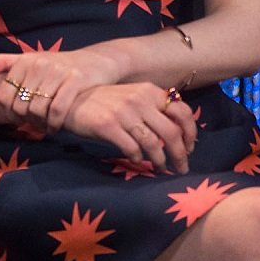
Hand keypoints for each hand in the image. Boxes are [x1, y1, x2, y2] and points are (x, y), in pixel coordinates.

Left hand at [0, 45, 124, 132]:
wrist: (96, 61)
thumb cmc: (58, 65)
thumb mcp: (30, 59)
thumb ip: (3, 63)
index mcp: (24, 61)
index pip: (4, 94)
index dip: (7, 112)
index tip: (16, 120)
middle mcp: (39, 64)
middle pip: (20, 105)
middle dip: (24, 121)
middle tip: (32, 126)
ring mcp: (58, 72)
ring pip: (37, 109)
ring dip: (39, 124)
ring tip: (43, 128)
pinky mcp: (76, 81)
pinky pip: (58, 110)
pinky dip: (54, 124)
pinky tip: (55, 128)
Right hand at [57, 81, 196, 171]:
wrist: (68, 100)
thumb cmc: (102, 102)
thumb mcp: (130, 97)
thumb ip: (151, 109)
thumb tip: (176, 133)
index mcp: (149, 91)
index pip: (182, 111)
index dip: (191, 132)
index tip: (190, 147)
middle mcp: (139, 99)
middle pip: (172, 132)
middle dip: (181, 154)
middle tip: (181, 168)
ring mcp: (123, 112)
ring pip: (154, 143)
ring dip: (161, 161)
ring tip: (161, 169)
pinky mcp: (108, 125)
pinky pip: (132, 148)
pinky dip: (139, 159)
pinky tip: (138, 161)